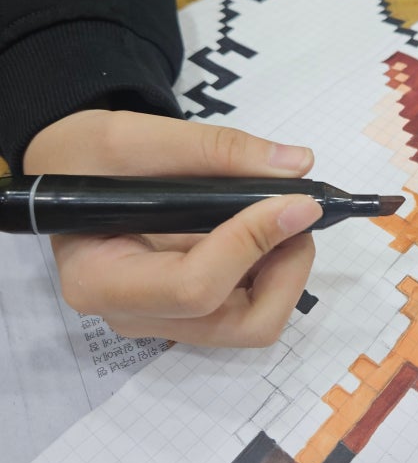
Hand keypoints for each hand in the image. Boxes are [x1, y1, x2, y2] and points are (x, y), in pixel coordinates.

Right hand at [23, 110, 321, 346]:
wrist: (72, 176)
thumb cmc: (88, 157)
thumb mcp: (137, 137)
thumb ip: (217, 149)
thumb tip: (298, 165)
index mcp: (102, 279)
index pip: (195, 287)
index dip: (254, 244)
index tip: (299, 201)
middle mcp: (136, 315)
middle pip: (239, 325)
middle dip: (287, 272)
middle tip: (300, 214)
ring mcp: (167, 319)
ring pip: (254, 323)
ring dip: (288, 273)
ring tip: (287, 217)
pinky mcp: (191, 310)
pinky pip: (250, 306)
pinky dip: (276, 271)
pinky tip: (271, 229)